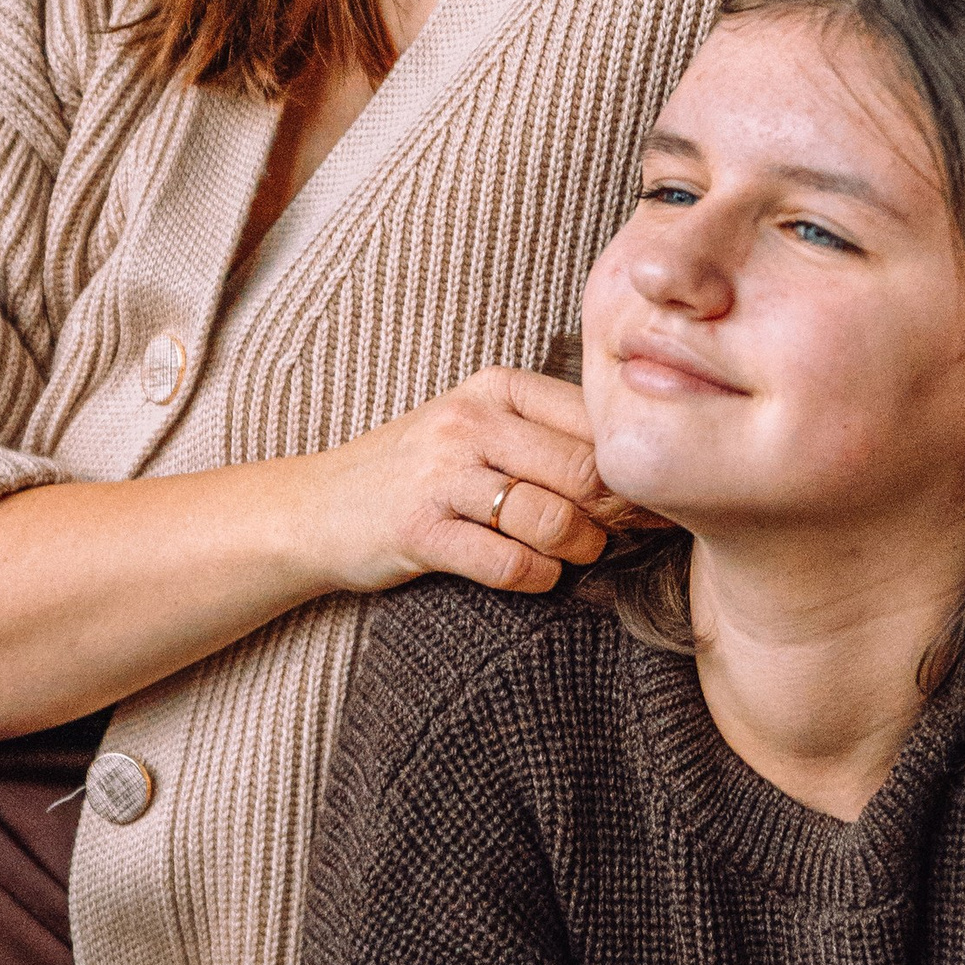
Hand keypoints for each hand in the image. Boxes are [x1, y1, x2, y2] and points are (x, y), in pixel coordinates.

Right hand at [309, 366, 637, 599]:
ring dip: (578, 549)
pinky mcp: (419, 531)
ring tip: (573, 553)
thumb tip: (643, 467)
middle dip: (612, 514)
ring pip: (552, 519)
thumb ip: (551, 435)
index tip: (647, 498)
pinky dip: (537, 578)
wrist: (317, 507)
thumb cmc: (420, 471)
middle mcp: (468, 421)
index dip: (631, 467)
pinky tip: (534, 575)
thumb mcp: (480, 428)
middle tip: (613, 534)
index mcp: (495, 387)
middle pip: (584, 472)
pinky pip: (508, 563)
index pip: (595, 421)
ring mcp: (440, 475)